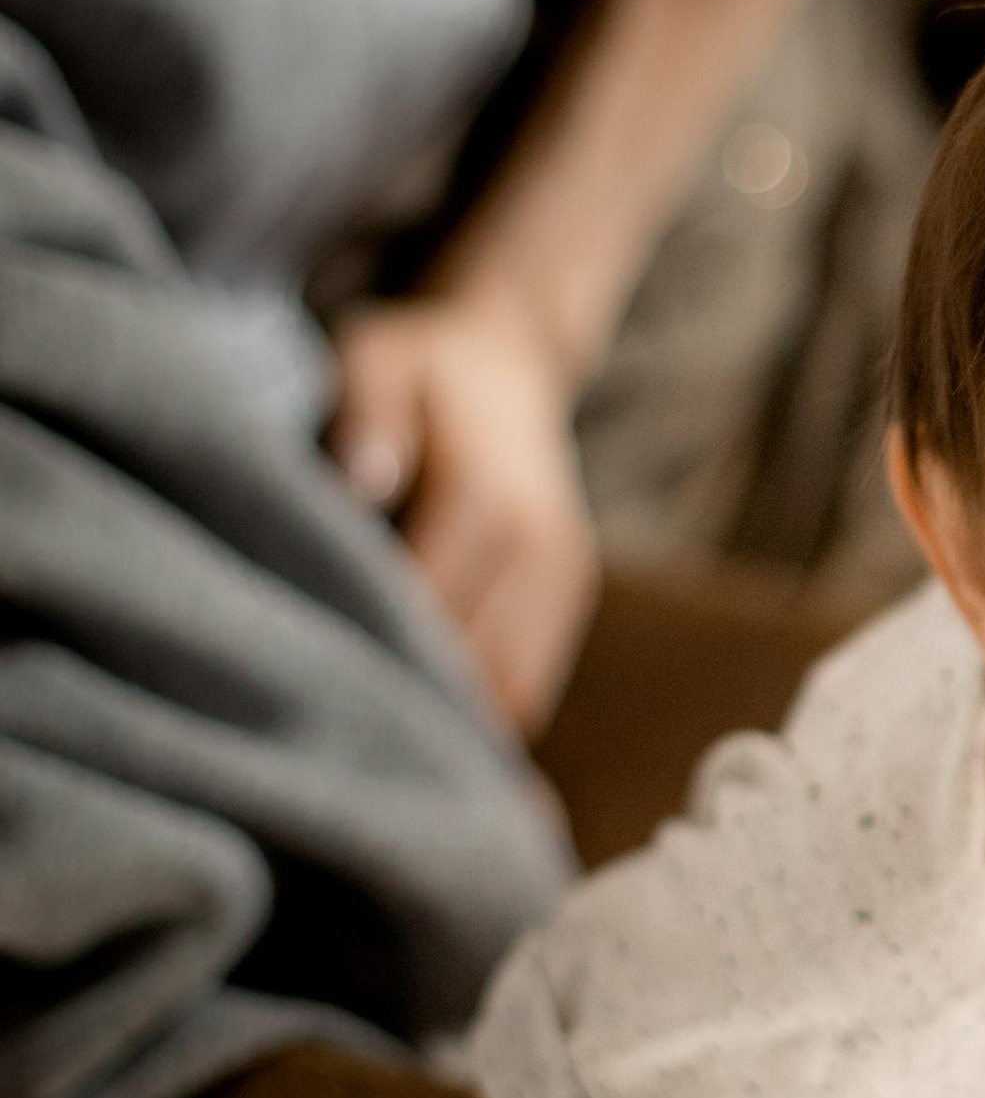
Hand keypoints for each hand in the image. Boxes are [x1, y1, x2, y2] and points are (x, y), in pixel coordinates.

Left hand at [330, 294, 599, 732]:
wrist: (510, 357)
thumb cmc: (422, 365)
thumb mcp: (380, 359)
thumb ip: (369, 413)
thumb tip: (361, 481)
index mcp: (487, 496)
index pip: (426, 610)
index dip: (365, 655)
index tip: (302, 685)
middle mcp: (539, 544)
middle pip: (468, 665)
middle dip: (402, 703)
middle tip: (325, 734)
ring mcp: (564, 574)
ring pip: (508, 691)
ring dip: (449, 719)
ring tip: (375, 740)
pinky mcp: (570, 593)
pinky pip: (529, 686)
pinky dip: (480, 711)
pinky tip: (425, 720)